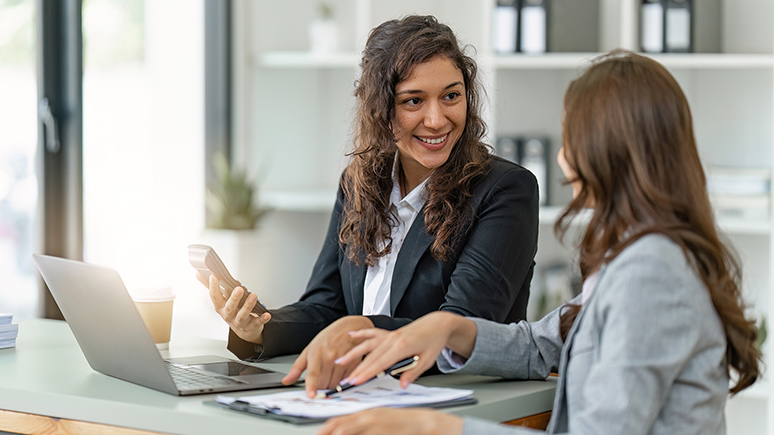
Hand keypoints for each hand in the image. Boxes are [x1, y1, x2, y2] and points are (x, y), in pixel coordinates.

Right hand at [197, 272, 269, 343]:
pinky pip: (257, 323)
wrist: (244, 330)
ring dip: (248, 306)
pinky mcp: (251, 326)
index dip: (213, 287)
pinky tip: (266, 314)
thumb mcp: (220, 300)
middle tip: (238, 289)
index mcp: (221, 307)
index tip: (213, 276)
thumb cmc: (232, 312)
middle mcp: (229, 315)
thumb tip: (199, 274)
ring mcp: (240, 322)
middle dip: (234, 298)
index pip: (214, 297)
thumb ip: (212, 287)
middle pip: (230, 307)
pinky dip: (262, 319)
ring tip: (253, 296)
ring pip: (243, 315)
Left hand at [281, 315, 374, 397]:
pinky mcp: (353, 365)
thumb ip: (297, 367)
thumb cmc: (328, 338)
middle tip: (321, 374)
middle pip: (323, 383)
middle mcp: (330, 356)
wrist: (349, 328)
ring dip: (330, 383)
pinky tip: (340, 369)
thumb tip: (286, 380)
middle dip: (320, 384)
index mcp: (316, 352)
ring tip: (331, 370)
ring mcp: (342, 361)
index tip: (311, 395)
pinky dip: (340, 380)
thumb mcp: (309, 349)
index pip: (313, 373)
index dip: (312, 385)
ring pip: (333, 384)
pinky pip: (344, 381)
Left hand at [316, 408, 462, 434]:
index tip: (318, 434)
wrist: (428, 424)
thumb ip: (365, 426)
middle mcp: (369, 418)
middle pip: (339, 427)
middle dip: (325, 433)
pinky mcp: (384, 432)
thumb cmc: (406, 424)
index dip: (324, 429)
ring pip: (347, 431)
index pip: (339, 421)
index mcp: (367, 413)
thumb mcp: (383, 421)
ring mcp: (376, 426)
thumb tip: (346, 431)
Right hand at [334, 312, 475, 388]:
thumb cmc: (433, 341)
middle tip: (345, 381)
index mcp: (402, 346)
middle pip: (370, 357)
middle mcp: (393, 339)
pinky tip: (351, 335)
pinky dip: (361, 334)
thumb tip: (402, 385)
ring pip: (368, 345)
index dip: (366, 373)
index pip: (380, 363)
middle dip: (356, 369)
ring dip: (353, 353)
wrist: (437, 324)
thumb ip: (413, 373)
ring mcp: (390, 335)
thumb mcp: (427, 360)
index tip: (356, 381)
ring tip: (340, 361)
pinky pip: (373, 333)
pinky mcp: (390, 333)